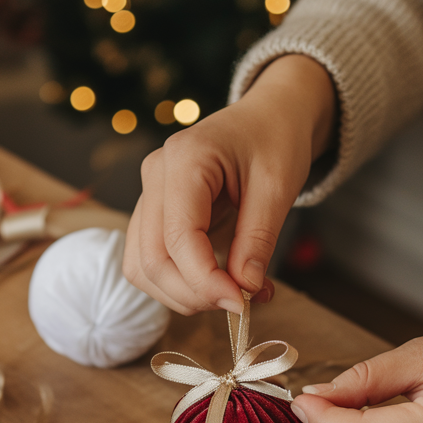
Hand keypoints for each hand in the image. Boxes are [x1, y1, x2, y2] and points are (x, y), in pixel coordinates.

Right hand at [123, 54, 335, 315]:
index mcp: (185, 159)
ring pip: (142, 267)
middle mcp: (155, 175)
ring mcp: (148, 195)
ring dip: (184, 295)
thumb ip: (258, 240)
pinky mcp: (153, 214)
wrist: (267, 118)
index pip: (179, 237)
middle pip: (151, 259)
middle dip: (195, 294)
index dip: (207, 281)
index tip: (244, 303)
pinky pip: (150, 261)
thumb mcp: (279, 187)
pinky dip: (180, 284)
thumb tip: (245, 290)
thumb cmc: (275, 141)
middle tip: (242, 304)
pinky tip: (218, 285)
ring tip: (234, 294)